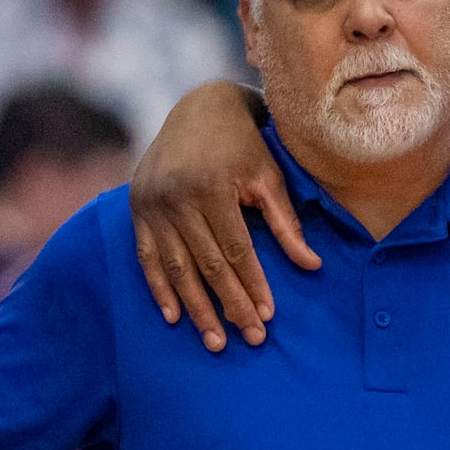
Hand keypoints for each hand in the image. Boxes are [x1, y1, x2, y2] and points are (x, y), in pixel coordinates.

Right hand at [129, 82, 318, 350]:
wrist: (198, 109)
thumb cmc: (244, 145)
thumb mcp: (270, 177)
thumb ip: (286, 223)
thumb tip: (312, 265)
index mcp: (212, 187)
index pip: (235, 250)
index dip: (252, 285)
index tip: (267, 316)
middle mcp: (177, 197)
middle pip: (206, 265)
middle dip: (229, 306)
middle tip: (249, 338)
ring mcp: (152, 204)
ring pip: (176, 268)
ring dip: (195, 308)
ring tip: (215, 341)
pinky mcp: (137, 209)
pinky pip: (147, 257)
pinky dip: (159, 288)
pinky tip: (174, 317)